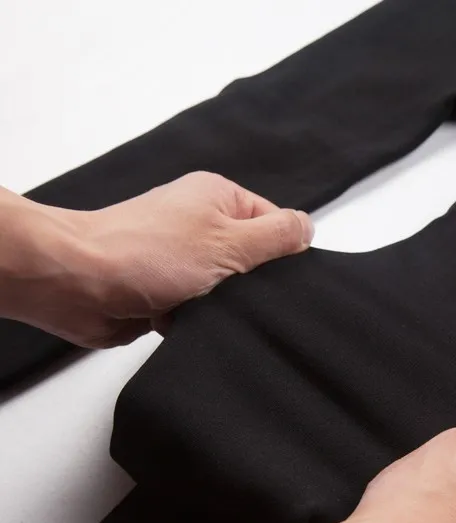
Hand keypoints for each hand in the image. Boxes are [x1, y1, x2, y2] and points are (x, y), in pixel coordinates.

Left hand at [0, 172, 313, 346]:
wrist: (78, 284)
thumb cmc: (147, 254)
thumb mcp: (230, 241)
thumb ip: (277, 236)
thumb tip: (308, 227)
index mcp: (219, 198)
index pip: (275, 224)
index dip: (283, 254)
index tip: (279, 279)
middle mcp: (200, 224)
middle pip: (253, 261)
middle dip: (252, 287)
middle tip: (246, 299)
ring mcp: (181, 258)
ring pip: (227, 291)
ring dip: (223, 308)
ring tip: (212, 311)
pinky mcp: (165, 291)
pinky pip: (200, 311)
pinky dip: (197, 321)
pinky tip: (190, 324)